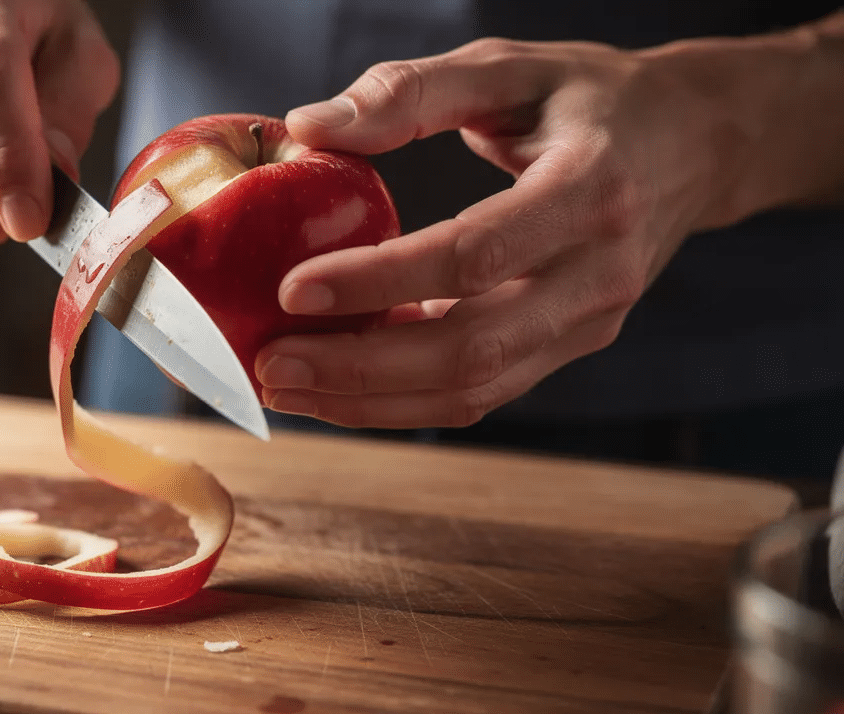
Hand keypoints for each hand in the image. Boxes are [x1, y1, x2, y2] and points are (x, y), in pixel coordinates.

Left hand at [256, 18, 843, 428]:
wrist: (692, 144)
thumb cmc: (589, 97)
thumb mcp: (508, 65)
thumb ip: (409, 91)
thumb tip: (307, 127)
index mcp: (591, 188)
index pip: (476, 254)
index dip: (380, 281)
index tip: (292, 291)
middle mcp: (599, 272)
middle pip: (472, 347)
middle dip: (360, 367)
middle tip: (270, 364)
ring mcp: (590, 321)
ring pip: (474, 387)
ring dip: (372, 399)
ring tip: (286, 385)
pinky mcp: (569, 346)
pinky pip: (482, 390)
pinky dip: (404, 400)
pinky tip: (339, 384)